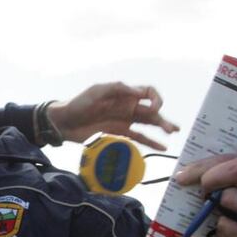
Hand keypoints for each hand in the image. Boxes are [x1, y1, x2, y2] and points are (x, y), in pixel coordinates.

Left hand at [46, 82, 178, 149]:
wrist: (65, 122)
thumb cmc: (79, 103)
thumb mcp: (96, 91)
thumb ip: (116, 89)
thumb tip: (137, 92)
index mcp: (124, 94)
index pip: (147, 93)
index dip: (154, 98)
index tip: (154, 107)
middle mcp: (127, 107)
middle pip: (151, 111)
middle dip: (162, 118)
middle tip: (171, 129)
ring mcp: (124, 121)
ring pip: (148, 124)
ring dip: (161, 128)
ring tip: (172, 133)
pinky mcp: (119, 134)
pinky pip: (138, 138)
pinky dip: (150, 142)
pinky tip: (161, 147)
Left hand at [176, 155, 236, 236]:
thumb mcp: (233, 195)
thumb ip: (220, 180)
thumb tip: (185, 172)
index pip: (236, 158)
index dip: (205, 165)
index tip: (182, 176)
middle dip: (209, 178)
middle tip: (197, 191)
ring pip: (230, 199)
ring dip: (216, 212)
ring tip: (223, 220)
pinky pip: (228, 225)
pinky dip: (221, 232)